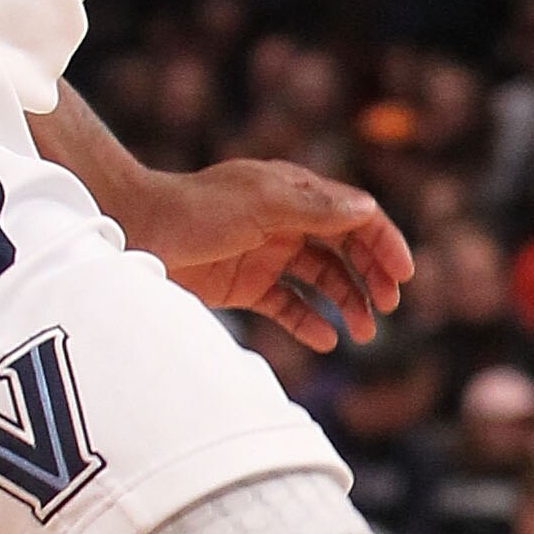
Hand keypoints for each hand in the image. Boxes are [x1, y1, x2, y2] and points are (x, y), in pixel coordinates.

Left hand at [116, 158, 411, 352]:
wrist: (131, 231)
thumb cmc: (193, 211)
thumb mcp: (260, 204)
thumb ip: (315, 208)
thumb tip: (369, 209)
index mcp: (294, 193)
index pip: (355, 216)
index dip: (384, 243)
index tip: (402, 276)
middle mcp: (286, 221)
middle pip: (346, 250)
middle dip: (371, 277)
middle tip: (387, 308)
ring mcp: (267, 254)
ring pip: (323, 280)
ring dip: (347, 304)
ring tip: (362, 333)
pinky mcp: (245, 286)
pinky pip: (289, 306)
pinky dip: (309, 323)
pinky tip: (326, 340)